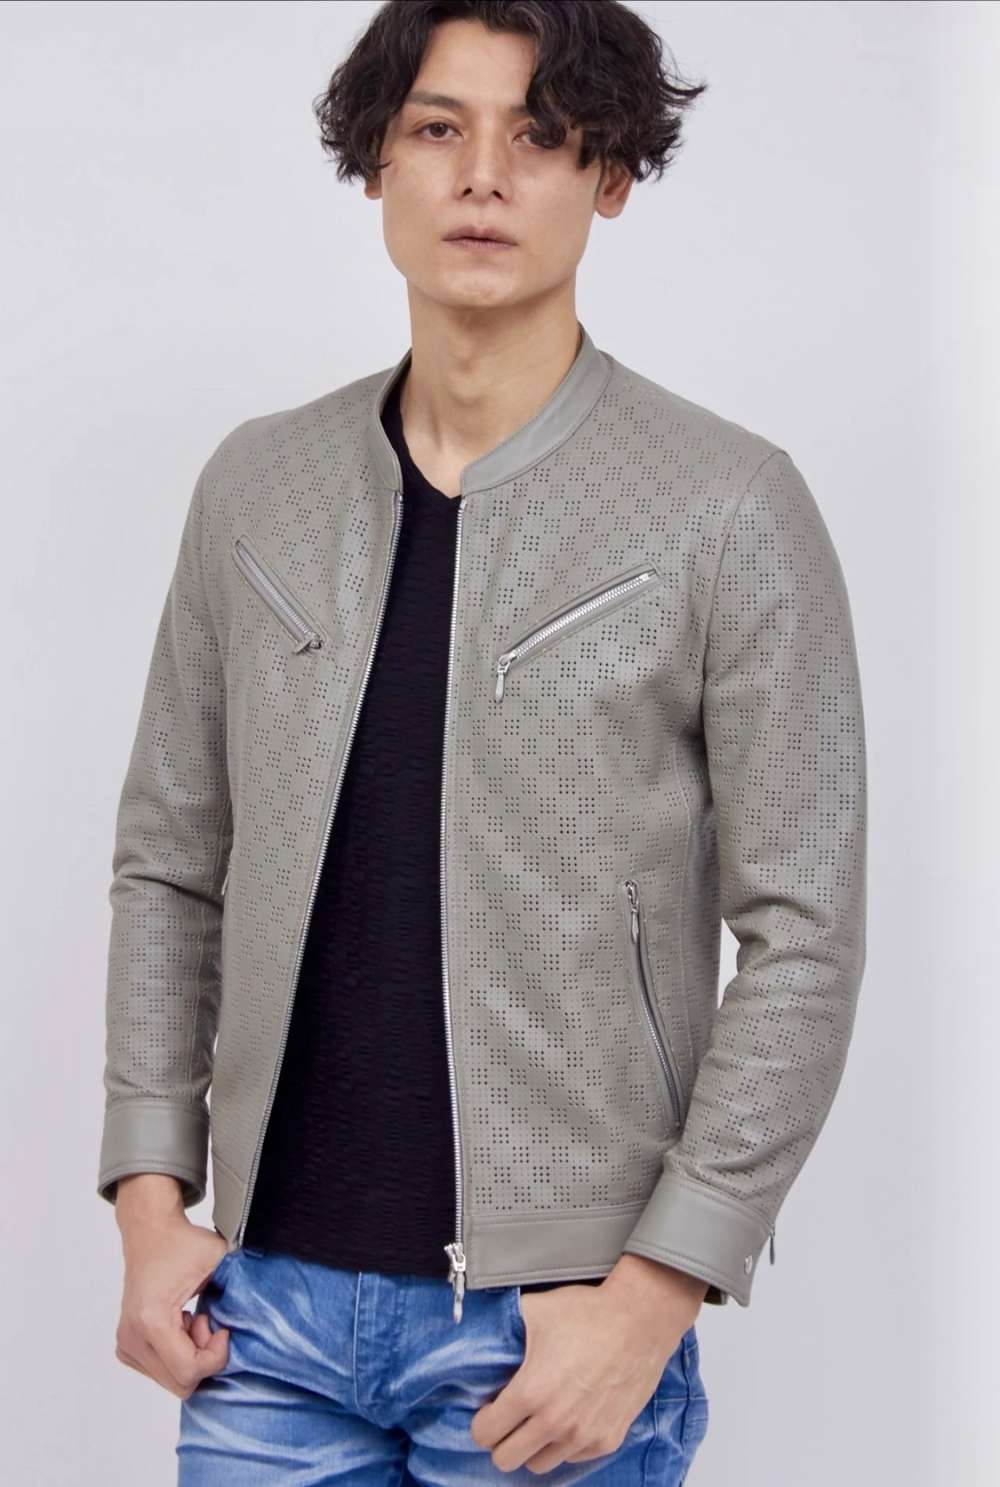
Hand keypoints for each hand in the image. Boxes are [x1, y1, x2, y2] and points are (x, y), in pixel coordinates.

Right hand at [113, 1200, 231, 1397]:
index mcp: (151, 1320)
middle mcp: (132, 1337)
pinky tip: (180, 1325)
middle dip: (203, 1358)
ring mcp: (126, 1345)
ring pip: (172, 1380)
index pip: (189, 1371)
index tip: (221, 1328)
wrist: (150, 1232)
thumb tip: (262, 1317)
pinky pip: (162, 1372)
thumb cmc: (183, 1243)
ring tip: (192, 1319)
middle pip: (181, 1384)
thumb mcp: (218, 1260)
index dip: (216, 1356)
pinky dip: (178, 1354)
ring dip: (191, 1356)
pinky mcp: (126, 1347)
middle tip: (206, 1322)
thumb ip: (239, 1289)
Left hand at [470, 1259, 704, 1474]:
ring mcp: (583, 1436)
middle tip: (509, 1419)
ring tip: (539, 1418)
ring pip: (539, 1465)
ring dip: (533, 1446)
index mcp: (531, 1392)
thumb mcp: (535, 1311)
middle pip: (506, 1460)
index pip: (484, 1434)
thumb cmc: (588, 1312)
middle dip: (501, 1440)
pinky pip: (572, 1459)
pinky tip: (567, 1418)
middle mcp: (555, 1422)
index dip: (481, 1421)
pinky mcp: (607, 1440)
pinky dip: (564, 1445)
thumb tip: (482, 1332)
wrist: (640, 1320)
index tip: (488, 1409)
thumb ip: (504, 1329)